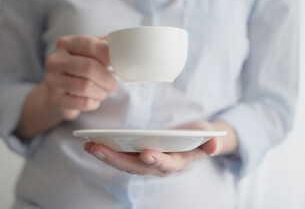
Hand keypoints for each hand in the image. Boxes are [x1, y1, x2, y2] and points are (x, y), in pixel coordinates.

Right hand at [44, 35, 116, 119]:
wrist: (57, 93)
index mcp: (65, 44)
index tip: (116, 63)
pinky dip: (94, 103)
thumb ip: (103, 47)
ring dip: (102, 92)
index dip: (108, 55)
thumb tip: (120, 45)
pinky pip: (84, 103)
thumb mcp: (88, 53)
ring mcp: (53, 81)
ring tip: (103, 92)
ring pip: (86, 86)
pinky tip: (93, 100)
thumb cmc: (79, 70)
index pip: (91, 45)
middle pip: (89, 67)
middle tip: (113, 84)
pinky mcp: (56, 100)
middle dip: (107, 78)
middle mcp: (55, 61)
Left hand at [84, 121, 229, 176]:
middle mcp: (159, 166)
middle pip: (136, 166)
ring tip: (89, 145)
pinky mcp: (138, 156)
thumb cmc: (198, 138)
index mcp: (177, 162)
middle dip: (116, 159)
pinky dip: (107, 151)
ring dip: (107, 155)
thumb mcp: (207, 138)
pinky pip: (121, 156)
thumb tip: (215, 143)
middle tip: (97, 148)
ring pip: (125, 163)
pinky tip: (91, 143)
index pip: (166, 164)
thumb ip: (210, 143)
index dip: (157, 160)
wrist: (191, 141)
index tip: (147, 153)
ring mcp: (147, 162)